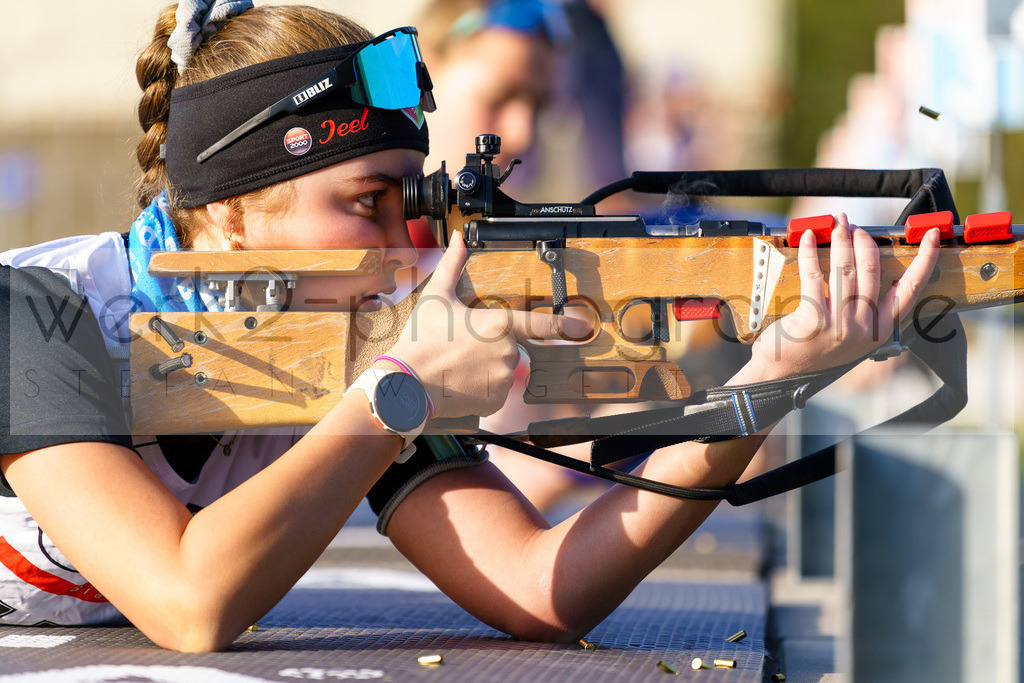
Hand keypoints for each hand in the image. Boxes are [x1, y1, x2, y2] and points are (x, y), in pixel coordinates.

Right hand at [383, 233, 592, 418]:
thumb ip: (453, 264)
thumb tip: (458, 237)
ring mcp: (504, 379)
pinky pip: (498, 390)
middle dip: (492, 345)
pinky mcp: (497, 400)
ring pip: (504, 368)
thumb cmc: (422, 339)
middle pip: (511, 345)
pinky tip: (463, 380)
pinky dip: (484, 386)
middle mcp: (507, 352)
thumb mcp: (437, 297)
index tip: (582, 326)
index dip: (564, 325)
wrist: (407, 384)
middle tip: (462, 346)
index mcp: (498, 325)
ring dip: (488, 366)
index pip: (540, 325)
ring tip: (459, 364)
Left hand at [748, 214, 939, 379]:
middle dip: (864, 240)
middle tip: (854, 226)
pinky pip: (814, 275)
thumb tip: (865, 264)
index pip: (910, 289)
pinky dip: (809, 252)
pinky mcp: (814, 320)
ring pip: (845, 268)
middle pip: (872, 269)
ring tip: (836, 224)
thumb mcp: (850, 336)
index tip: (931, 236)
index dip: (924, 260)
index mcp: (880, 329)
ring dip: (840, 239)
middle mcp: (864, 327)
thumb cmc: (813, 350)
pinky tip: (806, 238)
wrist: (780, 375)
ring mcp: (840, 324)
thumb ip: (863, 309)